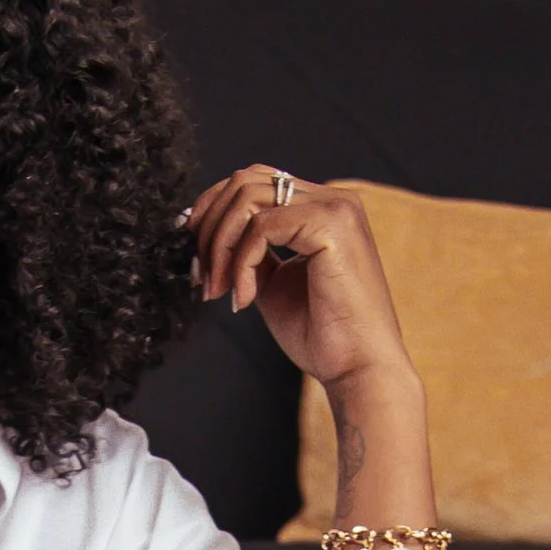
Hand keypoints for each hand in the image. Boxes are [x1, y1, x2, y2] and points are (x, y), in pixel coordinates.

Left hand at [185, 163, 414, 394]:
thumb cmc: (324, 336)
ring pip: (247, 198)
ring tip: (217, 290)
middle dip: (209, 226)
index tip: (191, 250)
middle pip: (245, 180)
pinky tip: (245, 297)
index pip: (254, 182)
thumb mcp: (274, 282)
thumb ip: (251, 252)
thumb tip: (207, 234)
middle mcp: (334, 199)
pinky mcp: (332, 226)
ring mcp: (336, 208)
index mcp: (322, 208)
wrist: (358, 369)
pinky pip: (261, 226)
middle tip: (200, 275)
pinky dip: (241, 262)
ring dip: (220, 246)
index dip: (212, 210)